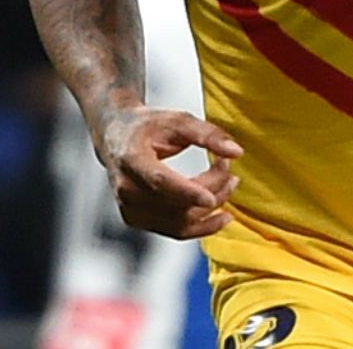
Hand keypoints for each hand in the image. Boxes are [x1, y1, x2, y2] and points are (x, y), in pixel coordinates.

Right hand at [100, 104, 243, 238]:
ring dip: (210, 209)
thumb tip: (236, 152)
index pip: (160, 182)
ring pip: (179, 222)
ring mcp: (130, 208)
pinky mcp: (136, 220)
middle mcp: (126, 188)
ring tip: (229, 185)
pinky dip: (200, 225)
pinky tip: (220, 214)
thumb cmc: (147, 126)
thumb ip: (208, 134)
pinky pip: (174, 231)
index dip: (187, 192)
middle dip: (210, 190)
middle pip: (175, 203)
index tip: (212, 199)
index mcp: (131, 158)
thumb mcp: (178, 120)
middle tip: (228, 169)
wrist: (116, 136)